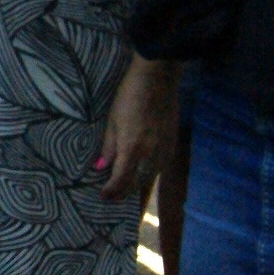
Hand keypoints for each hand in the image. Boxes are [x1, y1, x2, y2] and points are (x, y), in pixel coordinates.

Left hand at [92, 59, 172, 200]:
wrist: (158, 78)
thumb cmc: (129, 95)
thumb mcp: (112, 120)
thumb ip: (108, 146)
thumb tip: (100, 167)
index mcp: (132, 148)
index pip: (121, 180)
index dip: (111, 191)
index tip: (103, 196)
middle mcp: (150, 153)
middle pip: (137, 182)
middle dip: (124, 192)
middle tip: (113, 196)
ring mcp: (164, 148)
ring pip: (151, 176)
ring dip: (138, 184)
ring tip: (127, 187)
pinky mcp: (173, 142)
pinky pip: (161, 166)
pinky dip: (151, 173)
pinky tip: (144, 171)